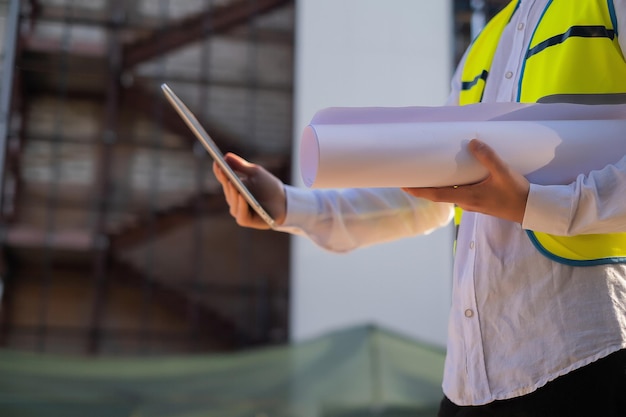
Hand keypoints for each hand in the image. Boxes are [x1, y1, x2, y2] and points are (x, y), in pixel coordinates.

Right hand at [212, 153, 286, 228]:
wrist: (284, 202)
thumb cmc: (269, 187)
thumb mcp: (255, 172)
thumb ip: (241, 165)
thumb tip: (226, 156)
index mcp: (234, 188)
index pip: (224, 179)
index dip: (219, 171)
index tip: (217, 162)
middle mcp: (233, 200)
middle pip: (227, 190)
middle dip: (225, 180)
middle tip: (224, 171)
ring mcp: (239, 211)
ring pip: (232, 202)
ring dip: (232, 192)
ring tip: (232, 183)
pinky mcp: (246, 220)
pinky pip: (241, 214)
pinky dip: (241, 205)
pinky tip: (242, 196)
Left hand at [402, 139, 529, 223]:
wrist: (530, 209)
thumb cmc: (516, 193)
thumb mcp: (503, 173)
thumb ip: (488, 157)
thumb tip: (472, 142)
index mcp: (467, 197)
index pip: (435, 195)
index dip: (418, 190)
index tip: (403, 185)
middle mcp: (465, 202)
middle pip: (438, 194)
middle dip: (423, 186)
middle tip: (409, 175)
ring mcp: (472, 203)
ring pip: (449, 193)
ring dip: (437, 185)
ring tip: (427, 172)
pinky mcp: (479, 201)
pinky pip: (459, 193)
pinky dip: (450, 185)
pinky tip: (453, 176)